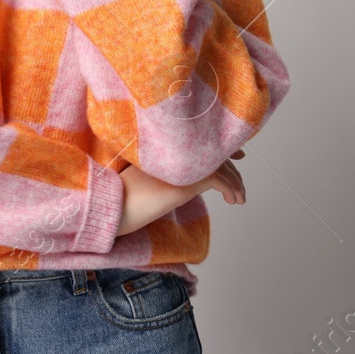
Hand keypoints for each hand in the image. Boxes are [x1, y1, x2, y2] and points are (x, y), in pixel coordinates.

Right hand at [116, 150, 245, 235]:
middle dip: (232, 167)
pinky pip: (220, 181)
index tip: (236, 155)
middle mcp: (175, 154)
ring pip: (220, 168)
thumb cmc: (123, 201)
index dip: (221, 149)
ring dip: (235, 183)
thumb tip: (189, 184)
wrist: (113, 209)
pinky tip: (233, 200)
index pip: (200, 143)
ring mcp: (181, 166)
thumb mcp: (147, 184)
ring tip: (239, 199)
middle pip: (213, 154)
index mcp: (165, 152)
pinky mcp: (187, 182)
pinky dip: (231, 189)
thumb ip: (168, 177)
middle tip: (241, 181)